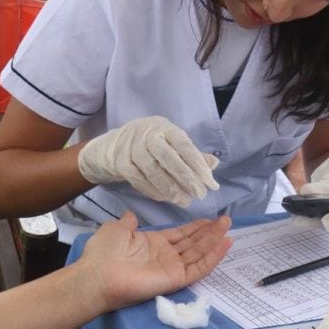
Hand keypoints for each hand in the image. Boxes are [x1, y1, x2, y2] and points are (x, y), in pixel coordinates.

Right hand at [77, 116, 219, 206]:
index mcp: (165, 128)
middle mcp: (148, 134)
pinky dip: (153, 191)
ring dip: (170, 188)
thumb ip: (192, 154)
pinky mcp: (120, 162)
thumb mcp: (172, 142)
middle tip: (200, 195)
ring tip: (184, 201)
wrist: (114, 144)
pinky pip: (139, 180)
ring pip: (153, 171)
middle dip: (186, 178)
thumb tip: (214, 164)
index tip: (211, 183)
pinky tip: (165, 199)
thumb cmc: (151, 143)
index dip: (199, 166)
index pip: (185, 146)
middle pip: (169, 158)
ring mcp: (131, 147)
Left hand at [78, 212, 231, 310]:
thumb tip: (131, 215)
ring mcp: (172, 267)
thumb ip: (128, 222)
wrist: (98, 275)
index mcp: (153, 243)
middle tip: (226, 220)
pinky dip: (213, 257)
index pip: (180, 235)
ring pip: (199, 253)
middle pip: (193, 243)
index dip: (195, 227)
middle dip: (210, 232)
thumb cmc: (104, 252)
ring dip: (214, 240)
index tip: (209, 219)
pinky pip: (198, 267)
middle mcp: (165, 255)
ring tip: (228, 226)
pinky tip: (225, 244)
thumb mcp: (116, 229)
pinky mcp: (176, 278)